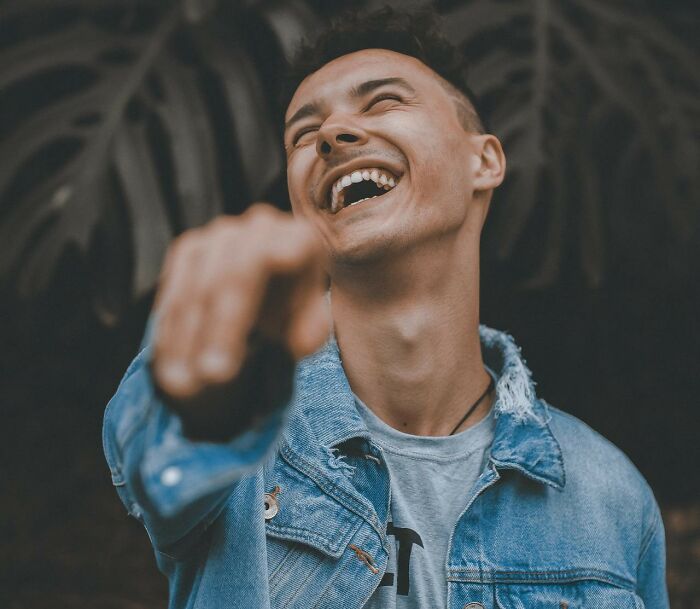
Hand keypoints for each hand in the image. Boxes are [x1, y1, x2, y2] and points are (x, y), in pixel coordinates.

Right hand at [150, 204, 329, 439]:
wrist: (277, 290)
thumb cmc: (298, 310)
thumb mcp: (310, 324)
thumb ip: (310, 332)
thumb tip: (301, 343)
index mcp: (298, 238)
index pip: (259, 266)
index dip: (237, 314)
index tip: (228, 361)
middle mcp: (259, 226)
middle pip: (227, 277)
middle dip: (217, 331)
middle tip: (211, 378)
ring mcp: (221, 235)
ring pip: (195, 287)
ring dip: (187, 339)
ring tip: (184, 386)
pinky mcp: (192, 248)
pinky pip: (174, 292)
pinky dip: (171, 332)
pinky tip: (170, 366)